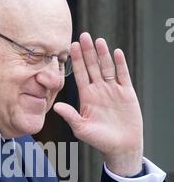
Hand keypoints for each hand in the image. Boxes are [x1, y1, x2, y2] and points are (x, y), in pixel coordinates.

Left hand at [53, 33, 142, 175]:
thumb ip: (70, 116)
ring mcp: (113, 90)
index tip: (71, 46)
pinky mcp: (126, 93)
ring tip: (98, 40)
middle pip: (92, 66)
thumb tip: (55, 107)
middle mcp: (99, 90)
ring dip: (103, 54)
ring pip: (107, 68)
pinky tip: (116, 53)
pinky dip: (120, 64)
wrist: (121, 146)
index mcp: (87, 96)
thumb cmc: (99, 140)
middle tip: (83, 35)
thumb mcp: (81, 128)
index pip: (80, 74)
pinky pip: (123, 75)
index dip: (76, 61)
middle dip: (88, 52)